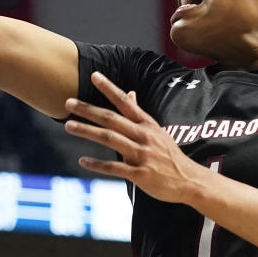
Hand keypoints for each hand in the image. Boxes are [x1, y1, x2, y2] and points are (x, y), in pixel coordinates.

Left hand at [63, 72, 207, 204]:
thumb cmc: (169, 155)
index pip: (125, 102)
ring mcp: (142, 155)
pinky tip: (82, 160)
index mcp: (147, 124)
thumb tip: (130, 93)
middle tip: (68, 103)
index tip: (93, 76)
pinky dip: (97, 164)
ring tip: (68, 126)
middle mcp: (144, 136)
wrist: (189, 180)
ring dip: (87, 131)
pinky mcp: (140, 174)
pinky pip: (114, 167)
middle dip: (89, 109)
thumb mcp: (157, 131)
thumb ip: (139, 114)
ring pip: (110, 139)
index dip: (109, 88)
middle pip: (112, 119)